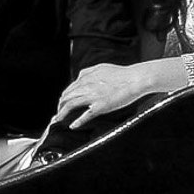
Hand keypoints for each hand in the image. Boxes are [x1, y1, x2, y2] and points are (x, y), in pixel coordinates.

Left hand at [54, 60, 172, 128]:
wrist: (135, 78)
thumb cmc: (122, 74)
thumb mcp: (101, 67)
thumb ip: (88, 72)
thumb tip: (80, 76)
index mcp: (86, 76)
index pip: (69, 89)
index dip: (63, 98)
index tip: (62, 105)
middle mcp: (86, 85)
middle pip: (66, 97)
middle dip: (59, 107)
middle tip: (58, 115)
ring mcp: (93, 96)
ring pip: (70, 105)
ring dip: (61, 114)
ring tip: (58, 121)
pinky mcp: (100, 106)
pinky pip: (85, 115)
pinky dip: (77, 122)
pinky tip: (73, 126)